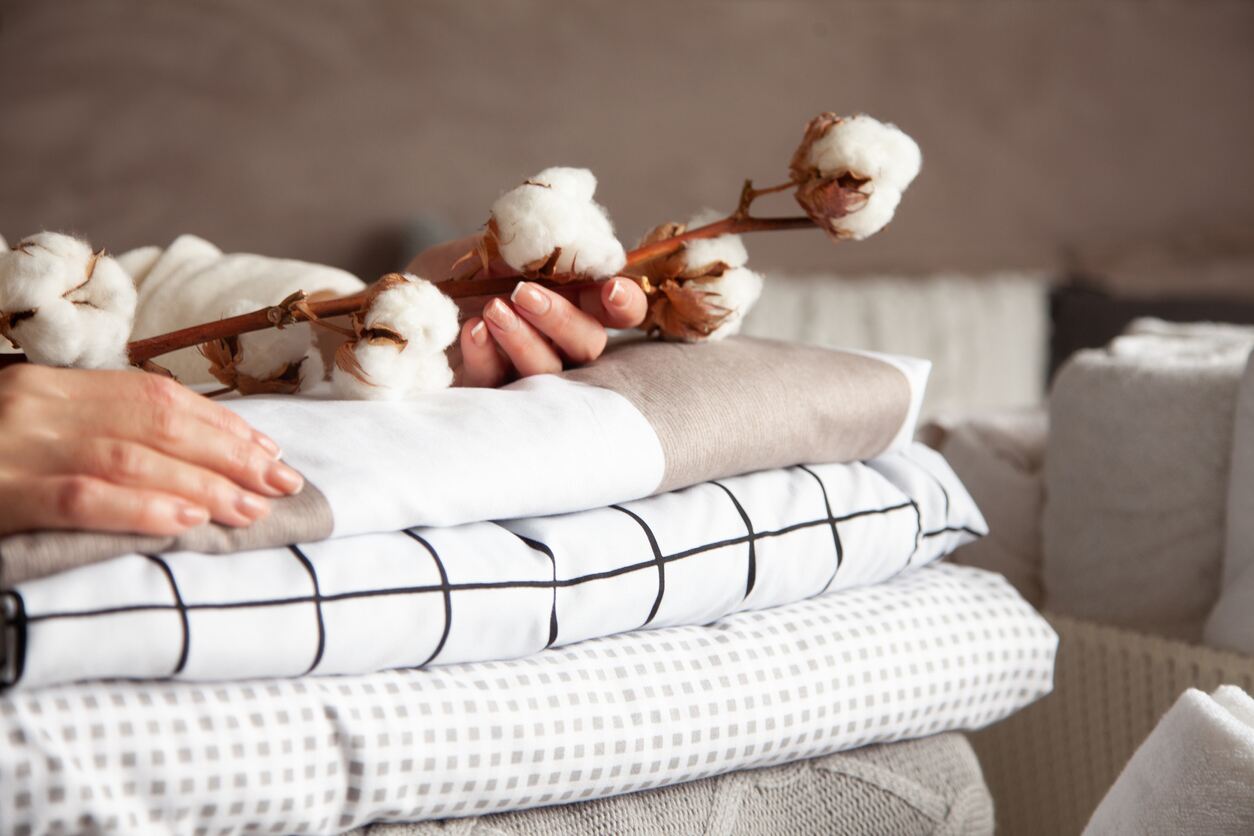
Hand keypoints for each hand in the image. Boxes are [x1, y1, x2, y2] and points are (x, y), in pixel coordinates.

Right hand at [0, 365, 304, 536]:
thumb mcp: (31, 427)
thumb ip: (92, 429)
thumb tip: (184, 459)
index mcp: (50, 384)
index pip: (156, 396)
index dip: (221, 424)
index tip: (270, 452)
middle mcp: (35, 403)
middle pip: (156, 422)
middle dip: (230, 454)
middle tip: (281, 484)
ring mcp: (13, 446)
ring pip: (130, 458)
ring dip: (203, 483)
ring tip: (252, 508)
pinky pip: (80, 497)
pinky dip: (140, 509)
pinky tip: (188, 522)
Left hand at [407, 236, 647, 387]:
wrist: (394, 306)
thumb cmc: (452, 273)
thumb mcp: (488, 246)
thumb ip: (530, 243)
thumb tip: (571, 232)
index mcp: (572, 299)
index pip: (618, 309)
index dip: (625, 302)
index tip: (611, 289)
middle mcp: (558, 340)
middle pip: (589, 344)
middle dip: (562, 318)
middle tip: (523, 293)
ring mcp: (527, 371)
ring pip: (550, 370)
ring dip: (524, 338)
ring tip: (492, 310)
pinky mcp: (492, 395)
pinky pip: (502, 385)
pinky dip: (488, 355)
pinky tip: (470, 331)